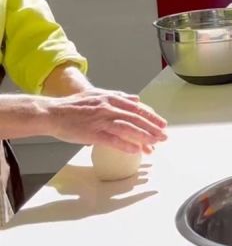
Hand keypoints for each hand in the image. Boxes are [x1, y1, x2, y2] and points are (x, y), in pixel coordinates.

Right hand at [43, 90, 167, 153]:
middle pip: (136, 119)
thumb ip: (119, 96)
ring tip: (155, 145)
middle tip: (164, 136)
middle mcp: (108, 108)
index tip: (163, 124)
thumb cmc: (74, 105)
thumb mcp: (98, 95)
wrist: (52, 112)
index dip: (152, 117)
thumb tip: (137, 99)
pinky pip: (112, 140)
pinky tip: (136, 151)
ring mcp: (100, 121)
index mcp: (111, 99)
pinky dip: (125, 145)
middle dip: (152, 128)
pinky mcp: (92, 133)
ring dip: (143, 137)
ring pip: (127, 128)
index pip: (137, 108)